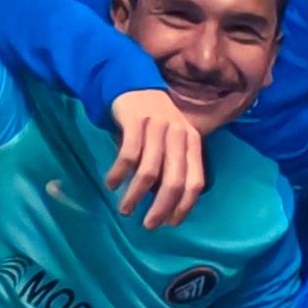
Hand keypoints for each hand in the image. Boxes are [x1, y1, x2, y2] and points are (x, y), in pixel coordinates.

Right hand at [104, 87, 209, 227]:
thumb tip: (165, 206)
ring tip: (125, 210)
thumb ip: (172, 166)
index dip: (184, 205)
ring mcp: (157, 126)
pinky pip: (128, 155)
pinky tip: (111, 183)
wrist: (133, 82)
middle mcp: (178, 134)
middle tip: (148, 225)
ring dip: (135, 195)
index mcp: (192, 142)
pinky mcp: (136, 120)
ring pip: (148, 172)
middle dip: (161, 208)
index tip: (170, 223)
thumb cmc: (153, 121)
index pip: (196, 181)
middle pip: (174, 181)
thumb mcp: (170, 141)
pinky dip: (119, 173)